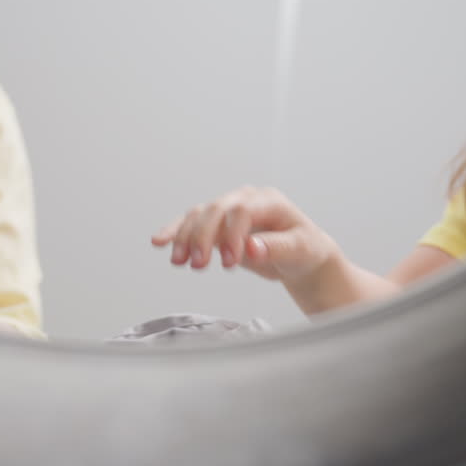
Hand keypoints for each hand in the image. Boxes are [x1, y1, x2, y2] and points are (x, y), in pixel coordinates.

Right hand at [151, 186, 344, 282]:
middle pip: (215, 210)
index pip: (241, 210)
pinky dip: (176, 233)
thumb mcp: (301, 249)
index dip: (232, 234)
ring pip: (199, 215)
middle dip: (202, 236)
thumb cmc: (304, 249)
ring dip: (185, 237)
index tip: (231, 261)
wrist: (300, 255)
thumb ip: (276, 247)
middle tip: (198, 265)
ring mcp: (228, 210)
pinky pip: (191, 224)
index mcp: (268, 201)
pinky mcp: (217, 225)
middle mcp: (245, 200)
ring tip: (179, 261)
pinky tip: (160, 242)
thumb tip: (252, 248)